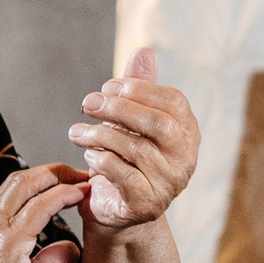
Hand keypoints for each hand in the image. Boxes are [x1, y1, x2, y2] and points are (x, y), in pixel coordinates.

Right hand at [0, 164, 86, 262]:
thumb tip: (70, 248)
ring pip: (26, 186)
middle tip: (78, 173)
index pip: (12, 194)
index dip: (41, 183)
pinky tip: (78, 194)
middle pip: (18, 180)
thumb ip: (48, 262)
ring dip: (59, 177)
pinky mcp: (9, 243)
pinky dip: (61, 195)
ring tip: (83, 179)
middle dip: (52, 171)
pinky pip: (38, 208)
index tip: (66, 185)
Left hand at [69, 47, 198, 231]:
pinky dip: (101, 161)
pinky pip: (124, 175)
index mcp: (188, 133)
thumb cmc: (124, 160)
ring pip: (137, 149)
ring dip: (100, 135)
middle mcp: (186, 158)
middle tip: (87, 103)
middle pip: (159, 124)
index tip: (108, 86)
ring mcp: (170, 183)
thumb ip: (138, 89)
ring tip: (76, 131)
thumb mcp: (130, 123)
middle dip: (120, 109)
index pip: (174, 101)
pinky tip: (87, 155)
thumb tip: (144, 50)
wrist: (118, 212)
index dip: (141, 89)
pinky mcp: (148, 203)